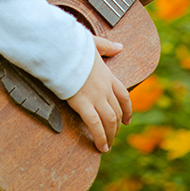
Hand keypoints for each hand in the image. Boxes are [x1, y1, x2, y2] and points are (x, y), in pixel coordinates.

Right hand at [65, 36, 131, 151]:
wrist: (62, 50)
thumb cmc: (74, 46)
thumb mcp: (94, 43)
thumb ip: (108, 46)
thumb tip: (120, 47)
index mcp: (108, 76)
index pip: (124, 96)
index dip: (127, 110)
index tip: (127, 120)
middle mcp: (105, 88)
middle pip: (116, 112)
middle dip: (116, 127)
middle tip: (112, 135)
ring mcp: (95, 97)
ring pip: (109, 121)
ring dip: (110, 135)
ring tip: (107, 146)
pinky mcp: (83, 103)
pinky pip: (95, 125)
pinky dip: (100, 138)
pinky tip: (100, 146)